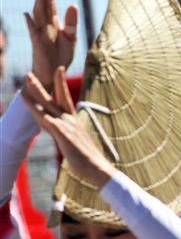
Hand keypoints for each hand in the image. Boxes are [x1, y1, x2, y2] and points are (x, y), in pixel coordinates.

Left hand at [21, 68, 115, 189]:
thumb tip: (50, 124)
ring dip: (37, 100)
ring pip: (48, 111)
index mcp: (72, 120)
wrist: (98, 169)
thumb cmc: (86, 157)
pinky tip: (44, 118)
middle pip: (53, 100)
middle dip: (40, 87)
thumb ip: (60, 129)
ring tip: (23, 91)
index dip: (61, 83)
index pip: (64, 97)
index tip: (59, 69)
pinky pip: (56, 129)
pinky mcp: (67, 139)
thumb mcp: (72, 139)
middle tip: (28, 75)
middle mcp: (70, 121)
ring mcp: (68, 129)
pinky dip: (50, 123)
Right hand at [25, 0, 78, 91]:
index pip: (51, 5)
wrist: (54, 73)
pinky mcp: (39, 46)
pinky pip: (34, 34)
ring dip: (39, 3)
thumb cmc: (61, 56)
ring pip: (39, 16)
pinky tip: (27, 16)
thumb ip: (72, 23)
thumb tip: (73, 4)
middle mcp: (46, 27)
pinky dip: (31, 25)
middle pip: (44, 7)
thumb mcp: (70, 39)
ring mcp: (41, 35)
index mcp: (54, 24)